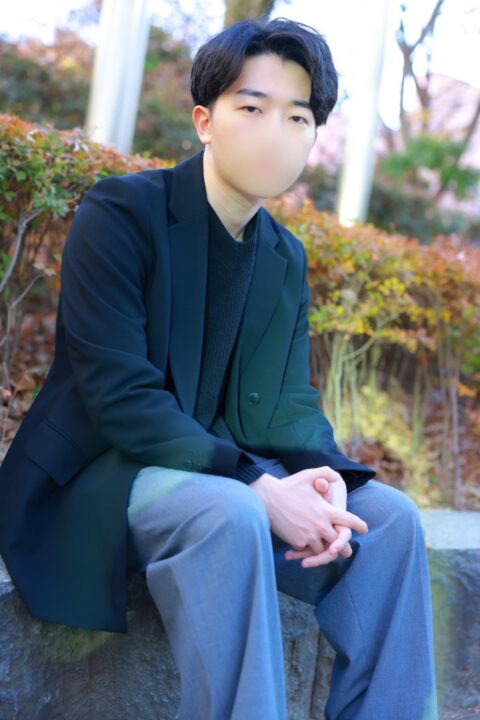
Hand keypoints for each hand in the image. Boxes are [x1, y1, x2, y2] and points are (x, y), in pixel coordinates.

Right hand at [250, 468, 367, 566]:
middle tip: (347, 551)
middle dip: (343, 547)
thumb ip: (325, 474)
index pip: (349, 520)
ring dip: (324, 549)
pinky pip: (307, 550)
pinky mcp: (297, 542)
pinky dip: (307, 550)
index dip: (360, 525)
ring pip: (323, 550)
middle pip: (339, 542)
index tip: (365, 529)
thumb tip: (336, 478)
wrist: (268, 498)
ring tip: (326, 551)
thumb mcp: (309, 475)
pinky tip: (306, 548)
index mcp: (327, 510)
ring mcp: (309, 536)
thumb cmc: (289, 486)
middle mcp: (321, 525)